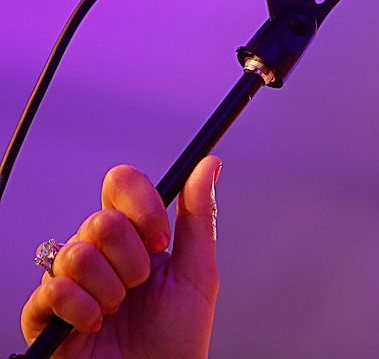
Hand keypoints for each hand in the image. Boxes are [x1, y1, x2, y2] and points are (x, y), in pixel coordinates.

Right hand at [20, 156, 221, 358]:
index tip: (161, 238)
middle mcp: (99, 253)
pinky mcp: (45, 315)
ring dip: (111, 289)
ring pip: (76, 253)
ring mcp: (70, 282)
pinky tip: (97, 324)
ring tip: (119, 310)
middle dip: (132, 259)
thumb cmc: (178, 337)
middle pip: (100, 220)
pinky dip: (84, 309)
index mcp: (135, 237)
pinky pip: (53, 289)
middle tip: (140, 286)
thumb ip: (197, 216)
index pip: (120, 185)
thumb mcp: (198, 272)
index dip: (141, 204)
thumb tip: (208, 164)